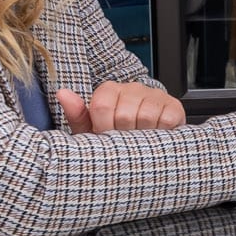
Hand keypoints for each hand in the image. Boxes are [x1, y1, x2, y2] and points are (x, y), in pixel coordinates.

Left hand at [58, 82, 185, 132]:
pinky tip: (155, 136)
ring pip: (144, 117)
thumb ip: (77, 114)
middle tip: (126, 141)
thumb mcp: (92, 131)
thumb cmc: (116, 138)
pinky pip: (165, 120)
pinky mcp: (173, 106)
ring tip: (140, 140)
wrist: (146, 148)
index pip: (101, 106)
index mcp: (110, 90)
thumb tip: (62, 93)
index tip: (108, 136)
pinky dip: (160, 133)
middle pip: (123, 114)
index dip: (104, 127)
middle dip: (123, 135)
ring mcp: (155, 95)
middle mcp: (133, 87)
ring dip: (142, 136)